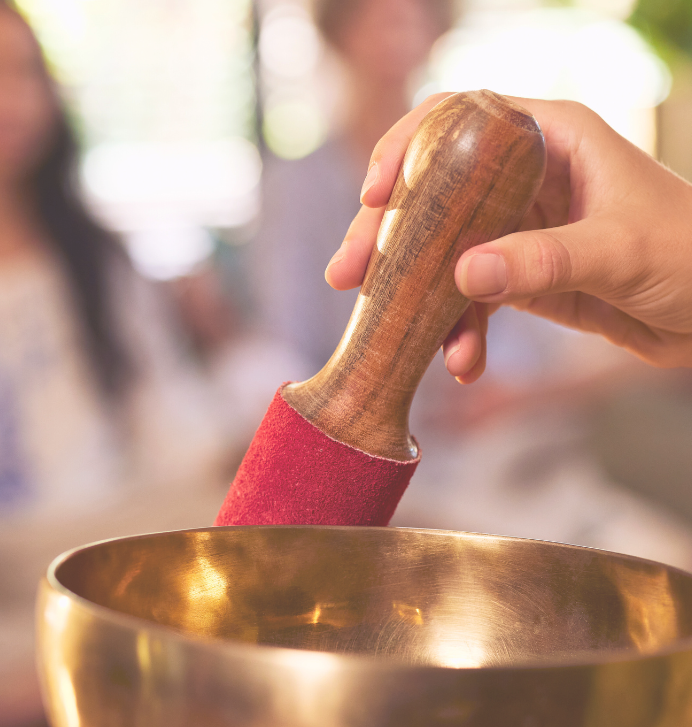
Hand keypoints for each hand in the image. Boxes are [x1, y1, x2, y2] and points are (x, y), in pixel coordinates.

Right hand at [326, 95, 691, 381]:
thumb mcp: (619, 252)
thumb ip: (542, 261)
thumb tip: (461, 276)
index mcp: (551, 140)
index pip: (461, 121)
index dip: (408, 148)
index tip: (375, 194)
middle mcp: (527, 179)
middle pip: (434, 194)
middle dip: (388, 237)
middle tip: (349, 276)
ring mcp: (520, 230)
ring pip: (443, 254)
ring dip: (417, 299)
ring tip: (405, 342)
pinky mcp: (522, 277)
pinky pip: (471, 300)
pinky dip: (460, 332)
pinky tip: (462, 363)